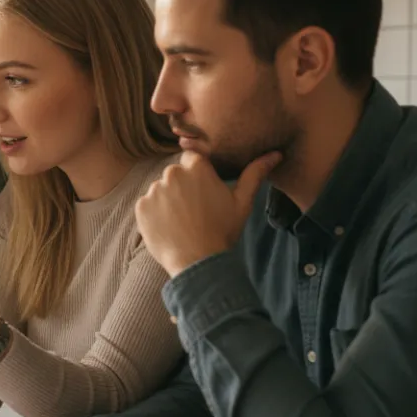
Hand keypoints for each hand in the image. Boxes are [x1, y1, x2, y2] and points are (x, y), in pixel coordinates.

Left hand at [135, 151, 281, 276]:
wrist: (197, 262)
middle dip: (183, 187)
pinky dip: (155, 214)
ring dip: (168, 200)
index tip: (203, 190)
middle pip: (176, 174)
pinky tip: (169, 227)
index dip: (198, 174)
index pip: (194, 159)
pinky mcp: (141, 207)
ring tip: (182, 221)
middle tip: (195, 210)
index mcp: (197, 167)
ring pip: (161, 189)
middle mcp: (172, 173)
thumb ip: (255, 174)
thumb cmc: (222, 231)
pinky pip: (148, 205)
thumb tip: (275, 154)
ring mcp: (154, 190)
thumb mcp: (242, 202)